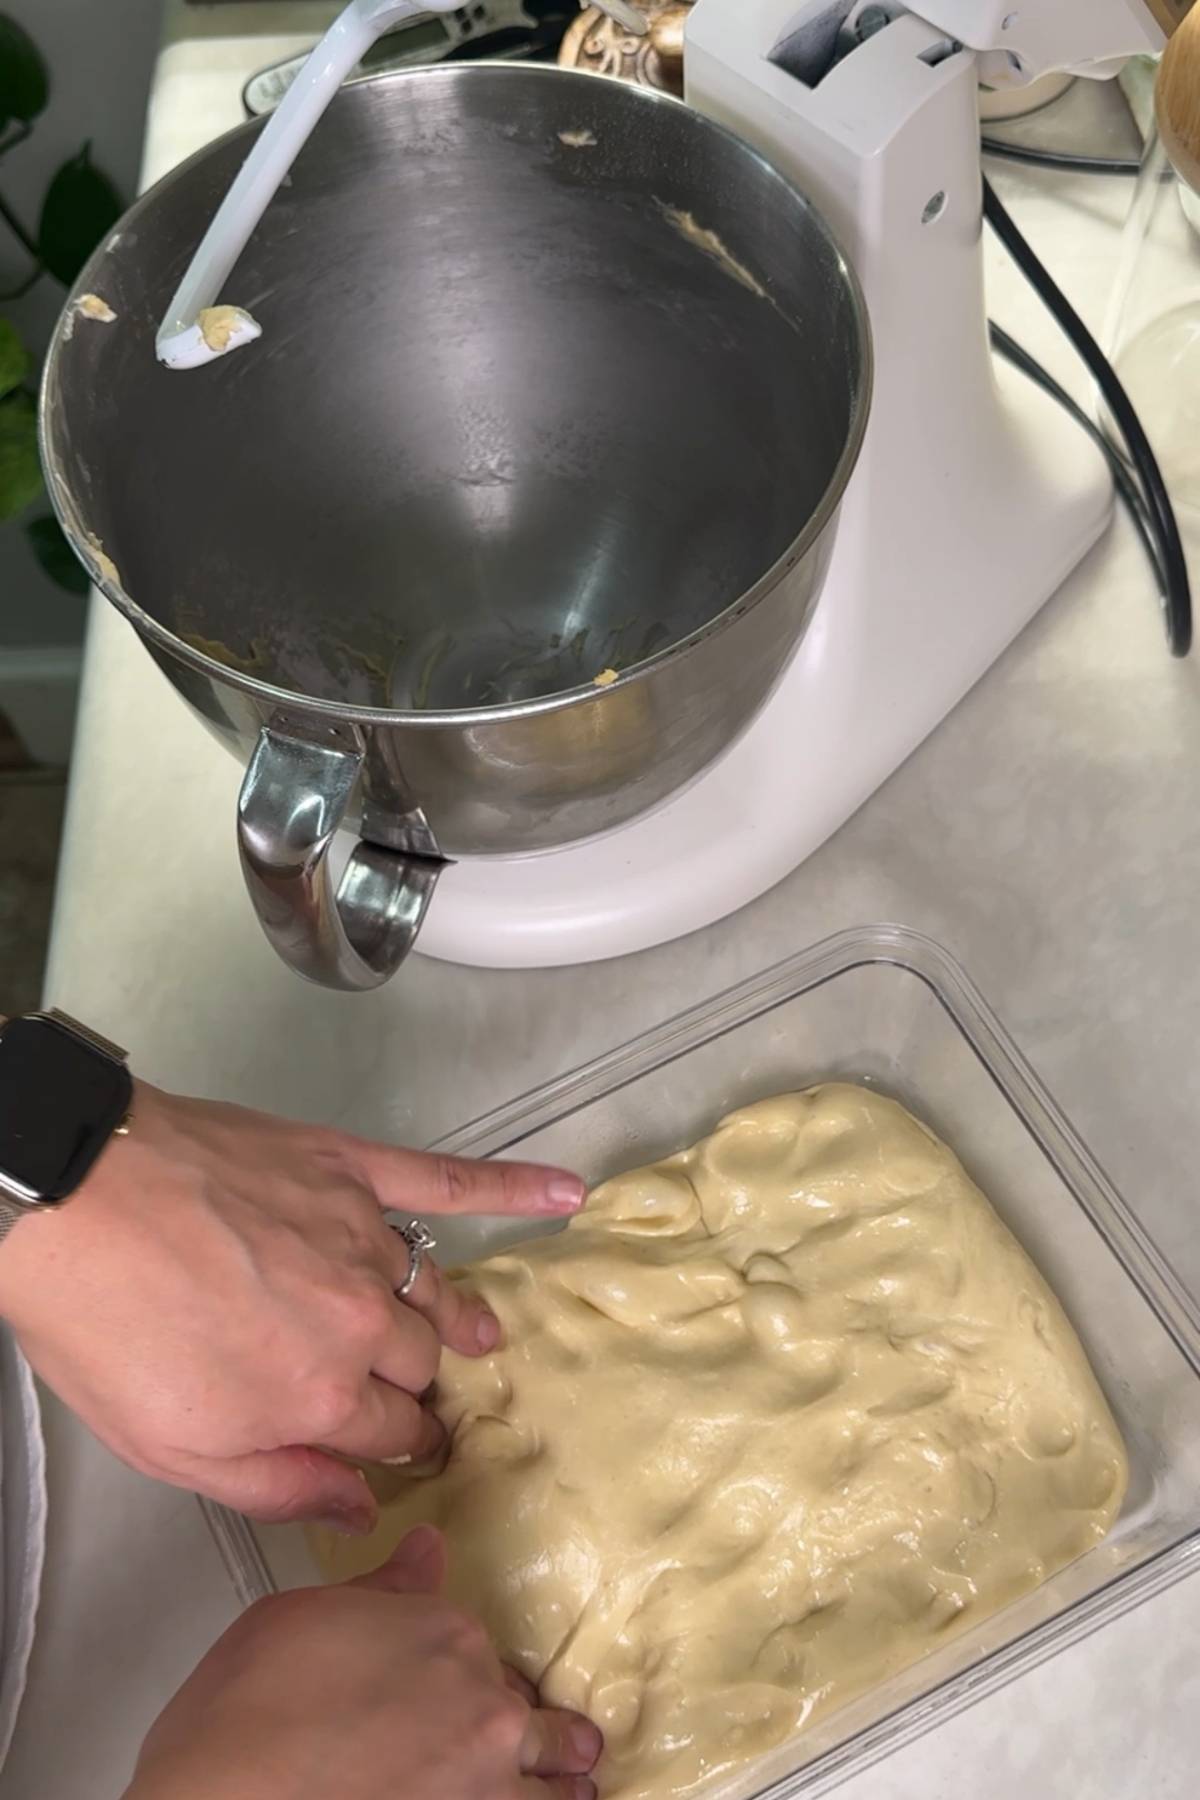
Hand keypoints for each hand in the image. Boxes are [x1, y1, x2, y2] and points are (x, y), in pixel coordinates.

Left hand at [0, 1081, 583, 1528]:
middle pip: (421, 1365)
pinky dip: (514, 1185)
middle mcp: (362, 1321)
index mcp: (322, 1396)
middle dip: (416, 1387)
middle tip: (404, 1392)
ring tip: (480, 1338)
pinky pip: (449, 1182)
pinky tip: (568, 1190)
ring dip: (456, 1321)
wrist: (78, 1200)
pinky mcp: (351, 1170)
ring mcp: (364, 1239)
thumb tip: (363, 1510)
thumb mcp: (172, 1448)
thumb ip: (277, 1486)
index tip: (402, 1450)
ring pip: (434, 1292)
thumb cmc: (108, 1328)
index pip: (396, 1433)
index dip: (398, 1444)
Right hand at [125, 1526, 603, 1799]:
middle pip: (524, 1709)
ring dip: (562, 1778)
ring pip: (560, 1778)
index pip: (477, 1646)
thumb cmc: (242, 1718)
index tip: (453, 1687)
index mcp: (443, 1631)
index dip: (460, 1671)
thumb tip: (425, 1552)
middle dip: (521, 1724)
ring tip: (571, 1787)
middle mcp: (482, 1702)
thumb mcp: (301, 1617)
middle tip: (541, 1739)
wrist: (223, 1798)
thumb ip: (381, 1589)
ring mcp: (488, 1780)